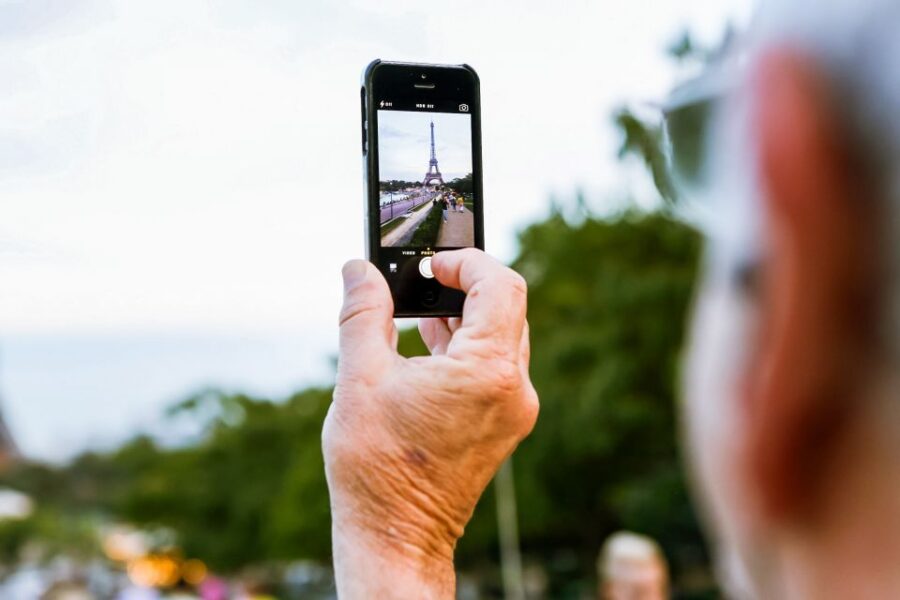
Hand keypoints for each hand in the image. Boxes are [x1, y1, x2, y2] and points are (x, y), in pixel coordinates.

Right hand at [323, 249, 537, 598]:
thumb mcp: (361, 379)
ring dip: (466, 317)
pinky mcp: (504, 426)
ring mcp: (514, 411)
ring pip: (503, 338)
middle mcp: (514, 390)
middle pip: (507, 308)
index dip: (466, 262)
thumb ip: (363, 313)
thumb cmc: (376, 467)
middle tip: (422, 282)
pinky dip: (469, 348)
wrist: (396, 537)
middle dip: (465, 287)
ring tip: (420, 314)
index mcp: (489, 372)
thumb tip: (358, 269)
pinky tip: (430, 348)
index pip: (501, 286)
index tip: (430, 265)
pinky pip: (496, 368)